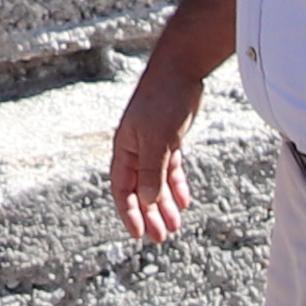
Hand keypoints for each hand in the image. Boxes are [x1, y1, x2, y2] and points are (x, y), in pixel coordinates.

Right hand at [109, 68, 204, 243]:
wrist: (181, 68)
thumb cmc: (163, 99)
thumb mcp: (157, 139)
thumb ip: (151, 171)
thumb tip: (146, 200)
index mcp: (125, 149)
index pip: (122, 189)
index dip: (129, 213)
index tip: (138, 234)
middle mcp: (136, 149)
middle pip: (140, 190)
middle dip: (150, 214)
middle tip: (161, 237)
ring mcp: (152, 144)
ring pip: (157, 182)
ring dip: (165, 204)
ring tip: (175, 226)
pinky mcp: (169, 138)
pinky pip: (170, 169)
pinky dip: (176, 185)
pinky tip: (183, 201)